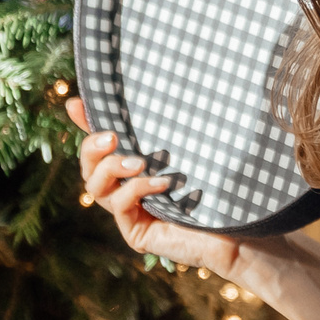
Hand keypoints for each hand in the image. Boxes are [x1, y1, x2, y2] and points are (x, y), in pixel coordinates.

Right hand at [65, 96, 242, 278]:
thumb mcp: (193, 147)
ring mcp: (130, 214)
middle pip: (88, 167)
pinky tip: (162, 184)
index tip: (76, 103)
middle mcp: (127, 189)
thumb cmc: (223, 186)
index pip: (101, 144)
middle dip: (91, 148)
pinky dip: (137, 189)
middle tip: (112, 136)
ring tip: (139, 162)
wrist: (242, 230)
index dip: (85, 123)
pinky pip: (120, 206)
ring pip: (95, 188)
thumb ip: (170, 126)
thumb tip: (170, 86)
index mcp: (136, 167)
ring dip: (111, 168)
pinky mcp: (137, 234)